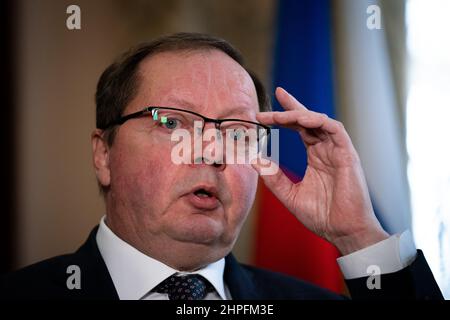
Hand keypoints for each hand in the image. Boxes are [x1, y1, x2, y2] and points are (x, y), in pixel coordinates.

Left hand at [252, 87, 388, 254]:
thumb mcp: (289, 194)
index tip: (262, 114)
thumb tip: (253, 159)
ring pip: (319, 121)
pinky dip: (318, 122)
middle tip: (272, 99)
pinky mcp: (348, 154)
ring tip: (278, 114)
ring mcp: (338, 151)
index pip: (299, 129)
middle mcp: (326, 149)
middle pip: (308, 120)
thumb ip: (272, 177)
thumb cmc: (321, 215)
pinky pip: (334, 130)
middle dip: (290, 108)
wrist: (343, 232)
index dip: (283, 118)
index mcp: (315, 156)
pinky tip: (301, 120)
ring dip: (299, 114)